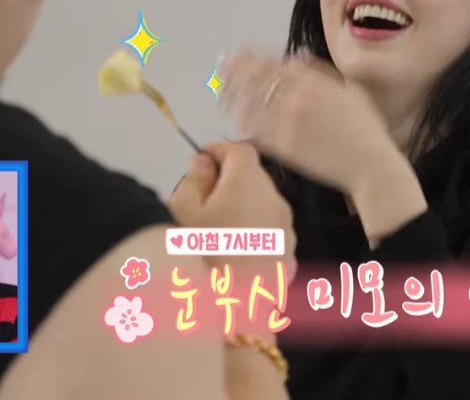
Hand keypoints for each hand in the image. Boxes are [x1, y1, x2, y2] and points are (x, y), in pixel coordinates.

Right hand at [169, 142, 297, 288]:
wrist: (223, 319)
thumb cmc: (196, 260)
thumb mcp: (180, 211)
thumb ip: (195, 178)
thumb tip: (205, 163)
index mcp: (249, 184)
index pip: (240, 150)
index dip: (219, 150)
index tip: (200, 159)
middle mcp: (276, 204)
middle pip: (254, 179)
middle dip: (229, 182)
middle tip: (200, 199)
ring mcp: (286, 235)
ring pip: (264, 209)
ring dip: (243, 211)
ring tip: (212, 235)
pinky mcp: (289, 262)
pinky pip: (271, 238)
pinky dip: (254, 237)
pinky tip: (230, 257)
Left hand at [218, 49, 396, 195]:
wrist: (369, 164)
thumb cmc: (364, 130)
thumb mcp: (350, 90)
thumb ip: (322, 72)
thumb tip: (300, 57)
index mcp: (313, 80)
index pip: (269, 61)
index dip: (247, 57)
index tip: (235, 55)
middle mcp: (297, 97)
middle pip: (253, 80)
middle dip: (232, 75)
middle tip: (220, 75)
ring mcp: (289, 122)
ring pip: (249, 105)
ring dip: (232, 99)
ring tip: (224, 99)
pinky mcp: (284, 146)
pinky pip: (256, 131)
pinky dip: (244, 125)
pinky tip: (239, 123)